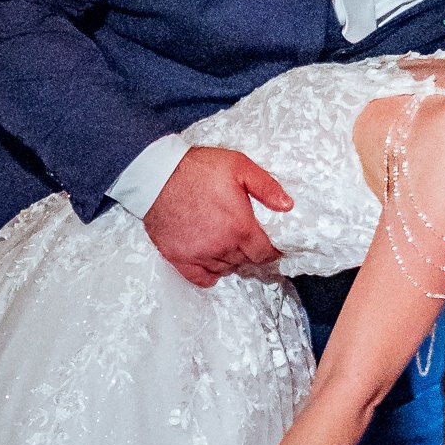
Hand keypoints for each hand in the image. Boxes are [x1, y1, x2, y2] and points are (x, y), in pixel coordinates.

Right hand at [143, 145, 293, 288]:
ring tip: (229, 244)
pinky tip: (213, 261)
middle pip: (245, 261)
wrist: (156, 174)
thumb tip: (288, 205)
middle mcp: (221, 247)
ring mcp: (199, 254)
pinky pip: (202, 278)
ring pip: (225, 269)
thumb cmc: (198, 168)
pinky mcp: (179, 258)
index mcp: (240, 228)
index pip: (265, 254)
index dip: (272, 251)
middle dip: (251, 252)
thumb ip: (266, 187)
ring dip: (231, 260)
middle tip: (248, 239)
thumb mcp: (239, 166)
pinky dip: (211, 273)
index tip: (271, 245)